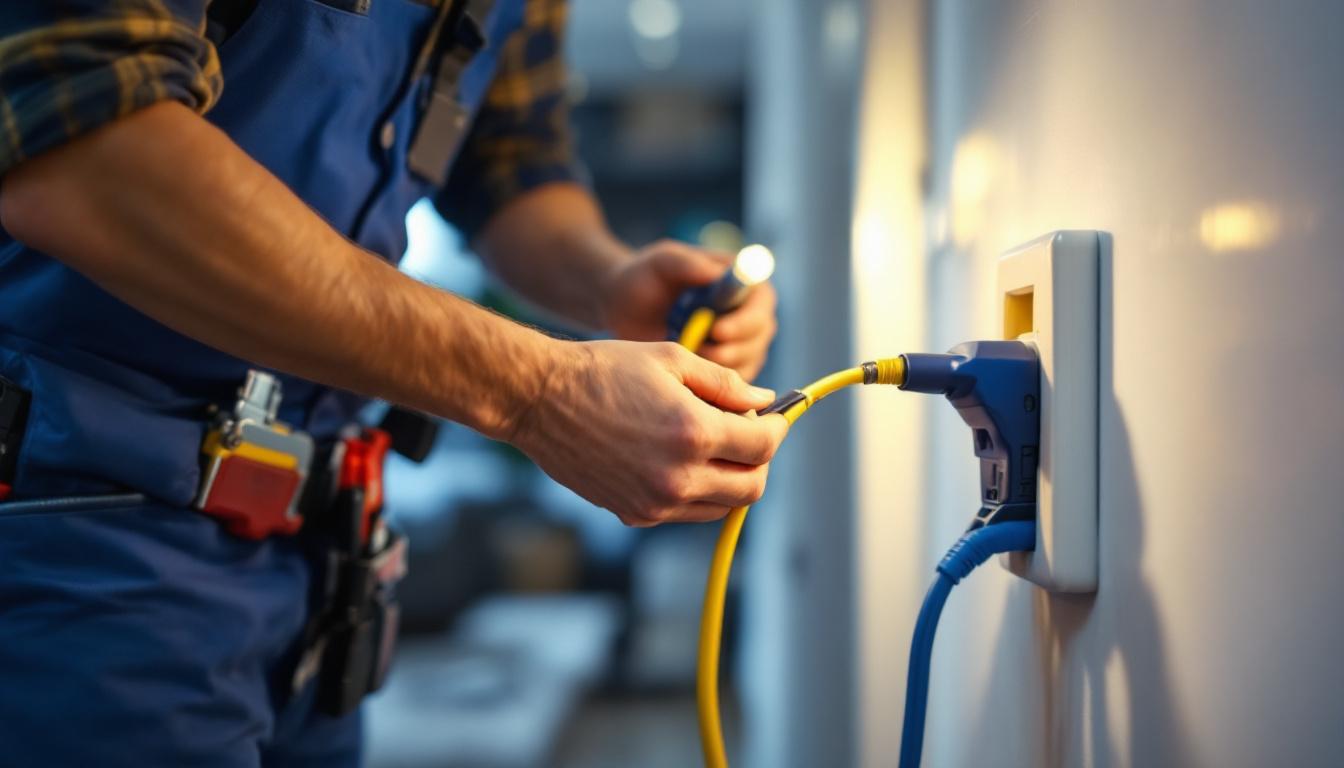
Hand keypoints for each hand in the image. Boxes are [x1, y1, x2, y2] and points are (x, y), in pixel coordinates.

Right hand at [511, 339, 788, 525]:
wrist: (539, 399)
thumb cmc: (604, 369)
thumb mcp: (672, 360)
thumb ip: (726, 384)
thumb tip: (765, 400)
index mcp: (693, 432)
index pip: (763, 445)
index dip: (778, 428)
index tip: (775, 416)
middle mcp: (678, 476)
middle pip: (751, 486)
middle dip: (759, 459)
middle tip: (748, 433)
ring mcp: (655, 502)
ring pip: (722, 505)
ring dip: (731, 478)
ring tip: (712, 444)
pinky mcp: (635, 513)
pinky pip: (686, 511)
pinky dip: (697, 490)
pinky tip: (679, 458)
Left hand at [601, 240, 778, 380]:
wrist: (627, 307)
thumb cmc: (646, 277)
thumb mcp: (663, 262)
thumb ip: (688, 263)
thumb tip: (717, 275)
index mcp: (742, 283)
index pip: (762, 303)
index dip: (745, 320)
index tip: (716, 330)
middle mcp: (749, 312)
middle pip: (760, 336)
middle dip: (733, 349)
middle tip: (699, 352)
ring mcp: (741, 342)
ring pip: (748, 362)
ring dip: (720, 367)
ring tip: (686, 359)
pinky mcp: (728, 367)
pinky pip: (734, 384)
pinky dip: (714, 385)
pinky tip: (688, 377)